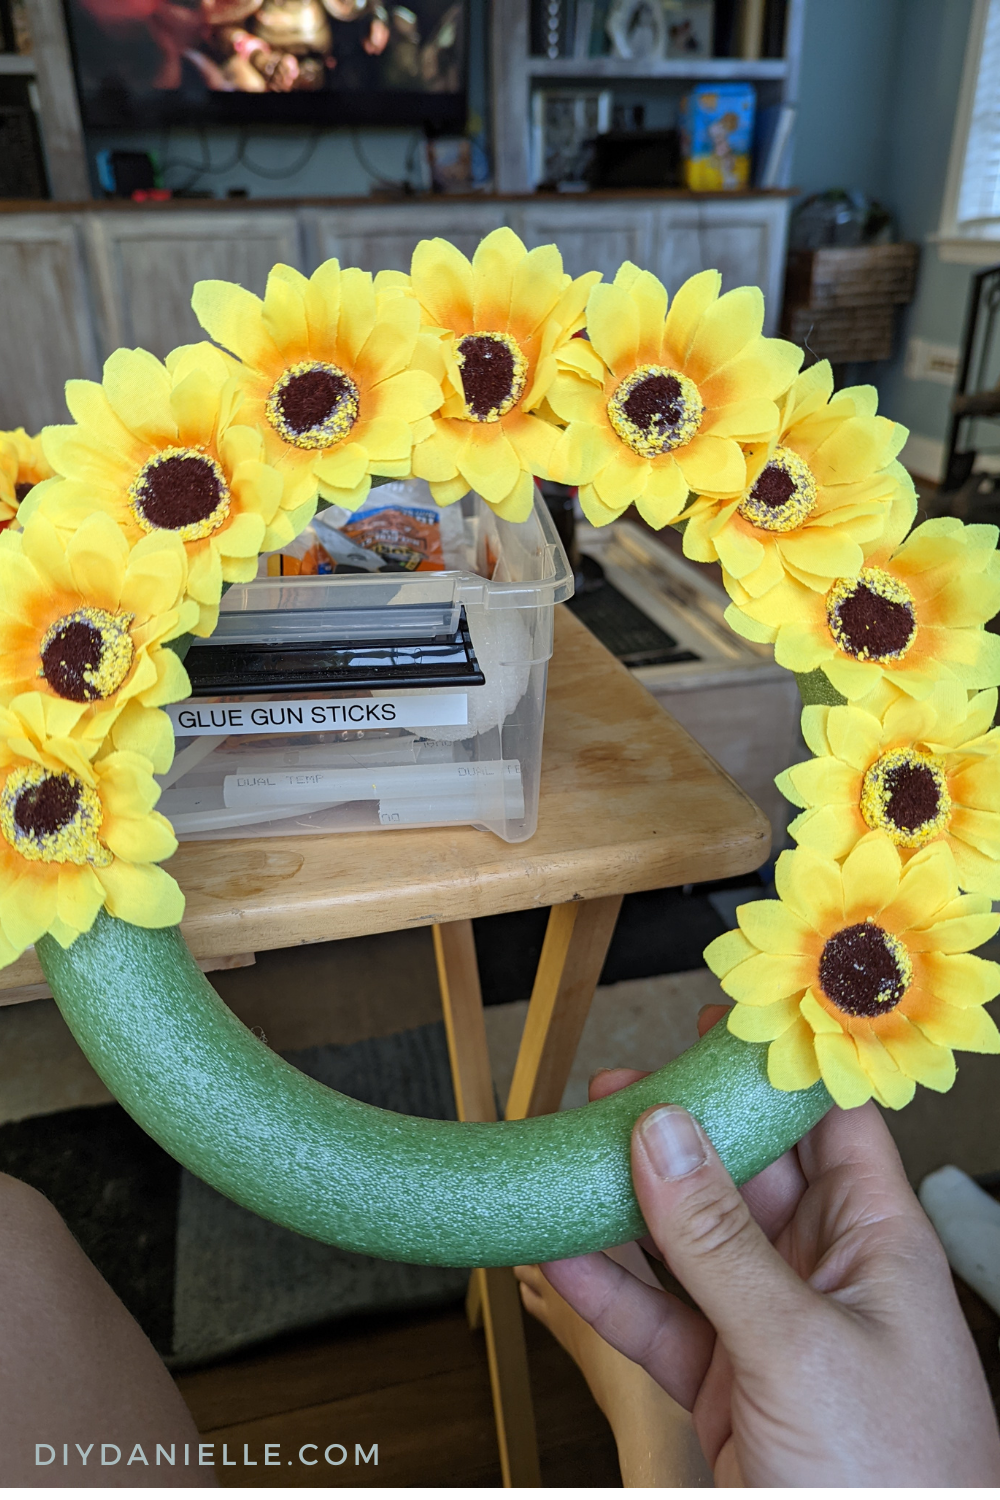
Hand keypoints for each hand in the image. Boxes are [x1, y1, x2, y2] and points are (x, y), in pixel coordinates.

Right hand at [538, 1008, 999, 1486]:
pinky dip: (602, 1287)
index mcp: (876, 1247)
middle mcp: (823, 1278)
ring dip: (626, 1203)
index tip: (716, 1020)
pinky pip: (652, 1317)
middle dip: (678, 1129)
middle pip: (742, 1173)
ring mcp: (768, 1333)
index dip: (777, 1067)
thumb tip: (663, 1137)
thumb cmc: (897, 1491)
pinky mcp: (720, 1389)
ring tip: (570, 1152)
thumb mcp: (802, 1351)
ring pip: (686, 1243)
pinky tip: (557, 1251)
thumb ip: (720, 1242)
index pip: (829, 1123)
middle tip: (614, 1089)